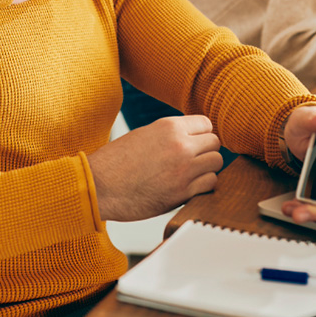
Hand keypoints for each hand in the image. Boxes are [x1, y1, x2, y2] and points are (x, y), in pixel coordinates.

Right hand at [87, 115, 222, 221]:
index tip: (194, 144)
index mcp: (169, 126)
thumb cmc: (116, 162)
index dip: (201, 135)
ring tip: (189, 175)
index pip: (206, 124)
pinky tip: (188, 187)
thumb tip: (192, 138)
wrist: (99, 186)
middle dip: (205, 152)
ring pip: (216, 163)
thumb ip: (170, 135)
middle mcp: (180, 144)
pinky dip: (202, 186)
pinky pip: (210, 184)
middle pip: (215, 143)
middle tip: (192, 161)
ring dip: (206, 169)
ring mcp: (184, 169)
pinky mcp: (183, 192)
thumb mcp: (144, 135)